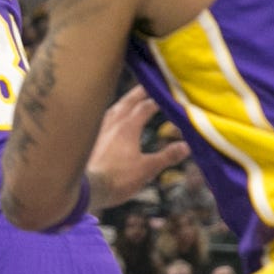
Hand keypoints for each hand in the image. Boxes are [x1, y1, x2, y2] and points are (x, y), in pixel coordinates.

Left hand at [83, 88, 190, 210]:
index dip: (157, 99)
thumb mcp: (147, 170)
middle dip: (138, 92)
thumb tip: (186, 146)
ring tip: (129, 100)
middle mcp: (112, 123)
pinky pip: (103, 119)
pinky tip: (110, 121)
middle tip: (147, 84)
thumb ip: (166, 156)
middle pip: (127, 102)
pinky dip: (112, 114)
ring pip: (113, 109)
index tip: (166, 94)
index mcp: (128, 127)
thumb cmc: (117, 179)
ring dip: (123, 102)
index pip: (145, 106)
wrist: (87, 188)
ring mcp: (99, 130)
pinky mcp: (91, 140)